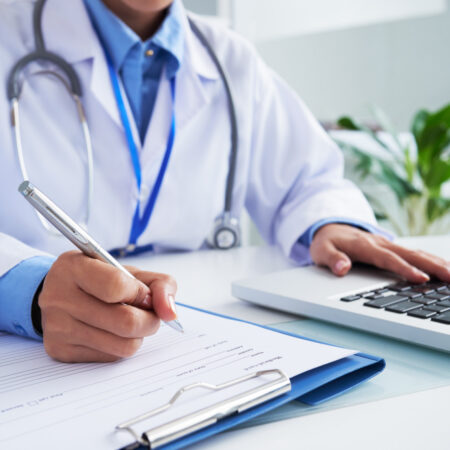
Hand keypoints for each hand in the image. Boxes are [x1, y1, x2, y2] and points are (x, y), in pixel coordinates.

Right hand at [38, 251, 177, 362]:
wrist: (59, 294)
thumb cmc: (100, 279)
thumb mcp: (129, 271)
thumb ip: (159, 284)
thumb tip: (170, 313)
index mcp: (75, 267)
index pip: (116, 286)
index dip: (141, 293)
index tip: (146, 295)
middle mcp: (61, 297)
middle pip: (126, 322)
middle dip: (150, 320)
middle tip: (149, 314)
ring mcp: (58, 327)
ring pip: (123, 345)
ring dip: (138, 335)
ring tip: (132, 322)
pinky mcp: (61, 351)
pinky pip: (111, 357)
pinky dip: (121, 345)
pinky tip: (113, 332)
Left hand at [310, 224, 449, 282]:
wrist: (329, 228)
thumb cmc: (326, 242)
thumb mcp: (321, 251)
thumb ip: (332, 259)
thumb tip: (342, 268)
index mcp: (364, 245)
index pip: (387, 258)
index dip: (404, 268)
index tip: (421, 279)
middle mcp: (379, 243)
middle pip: (409, 254)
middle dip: (431, 265)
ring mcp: (387, 244)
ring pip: (415, 252)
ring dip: (435, 262)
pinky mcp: (391, 247)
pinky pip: (413, 253)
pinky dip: (430, 259)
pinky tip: (443, 268)